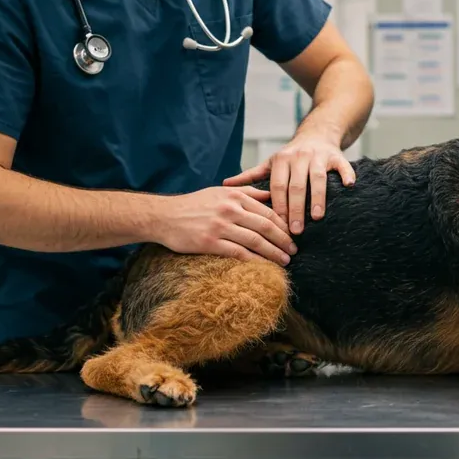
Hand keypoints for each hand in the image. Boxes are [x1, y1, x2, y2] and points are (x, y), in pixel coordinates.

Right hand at [151, 186, 296, 264]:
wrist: (164, 216)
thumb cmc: (194, 205)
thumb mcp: (220, 191)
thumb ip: (246, 192)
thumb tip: (270, 194)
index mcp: (234, 196)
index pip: (267, 210)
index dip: (283, 224)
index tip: (292, 234)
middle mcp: (229, 209)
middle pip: (265, 226)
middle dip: (283, 239)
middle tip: (294, 250)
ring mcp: (220, 226)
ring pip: (255, 241)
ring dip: (273, 252)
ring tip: (284, 260)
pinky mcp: (210, 242)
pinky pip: (238, 253)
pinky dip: (254, 261)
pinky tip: (264, 267)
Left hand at [224, 133, 354, 233]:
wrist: (317, 133)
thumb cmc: (291, 155)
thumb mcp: (271, 162)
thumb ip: (251, 176)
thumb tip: (225, 185)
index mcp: (281, 160)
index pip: (277, 186)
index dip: (278, 206)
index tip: (277, 226)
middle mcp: (299, 156)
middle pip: (296, 185)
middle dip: (295, 209)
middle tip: (295, 231)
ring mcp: (319, 155)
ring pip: (318, 178)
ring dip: (318, 198)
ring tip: (317, 217)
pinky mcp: (336, 155)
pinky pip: (343, 165)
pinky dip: (346, 175)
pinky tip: (349, 186)